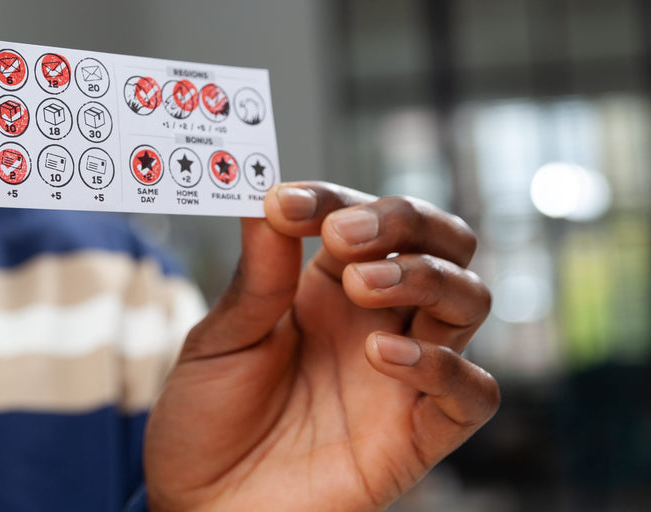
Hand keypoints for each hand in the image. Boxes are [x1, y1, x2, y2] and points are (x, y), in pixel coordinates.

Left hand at [144, 182, 498, 511]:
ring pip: (468, 300)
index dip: (333, 199)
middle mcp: (377, 321)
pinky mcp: (416, 436)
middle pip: (442, 244)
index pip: (362, 217)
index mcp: (326, 288)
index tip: (286, 204)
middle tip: (343, 234)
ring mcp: (402, 376)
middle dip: (405, 221)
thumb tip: (267, 193)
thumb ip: (255, 274)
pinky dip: (445, 365)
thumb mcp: (219, 338)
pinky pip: (472, 394)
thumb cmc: (206, 419)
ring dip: (424, 276)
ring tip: (360, 285)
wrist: (200, 506)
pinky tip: (385, 354)